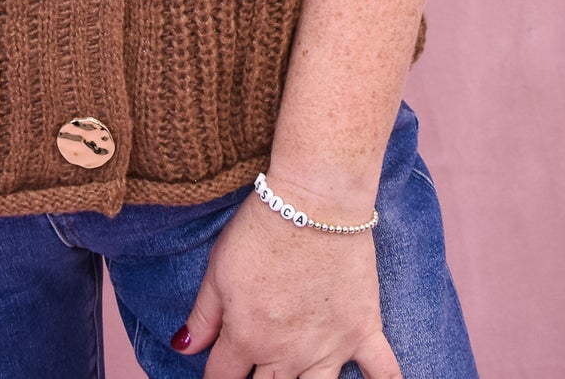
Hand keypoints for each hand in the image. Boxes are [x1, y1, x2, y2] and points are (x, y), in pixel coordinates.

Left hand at [177, 191, 400, 378]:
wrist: (313, 202)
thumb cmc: (259, 229)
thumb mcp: (218, 269)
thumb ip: (202, 315)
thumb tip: (182, 349)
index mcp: (247, 336)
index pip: (222, 378)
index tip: (218, 372)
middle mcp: (287, 353)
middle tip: (256, 371)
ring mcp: (329, 347)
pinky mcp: (363, 332)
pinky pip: (383, 374)